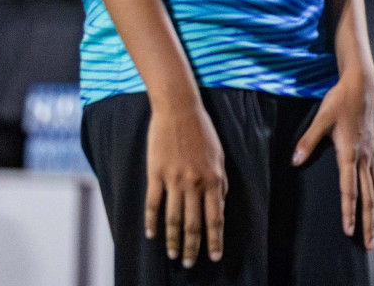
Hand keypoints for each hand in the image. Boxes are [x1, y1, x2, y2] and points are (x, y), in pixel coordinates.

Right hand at [145, 101, 226, 268]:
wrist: (179, 110)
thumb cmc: (202, 131)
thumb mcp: (220, 155)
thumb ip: (220, 180)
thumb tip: (220, 202)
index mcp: (213, 178)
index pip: (215, 217)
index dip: (215, 239)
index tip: (214, 256)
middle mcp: (194, 182)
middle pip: (194, 223)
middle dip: (194, 247)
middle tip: (191, 264)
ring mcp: (174, 179)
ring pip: (173, 218)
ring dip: (174, 240)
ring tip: (174, 255)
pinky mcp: (156, 174)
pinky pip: (153, 203)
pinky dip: (152, 222)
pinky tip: (152, 235)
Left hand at [293, 68, 373, 249]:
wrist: (361, 87)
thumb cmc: (340, 101)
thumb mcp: (321, 118)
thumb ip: (308, 141)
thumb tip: (295, 160)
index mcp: (350, 152)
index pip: (349, 189)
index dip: (348, 211)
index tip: (347, 230)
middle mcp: (363, 157)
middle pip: (369, 197)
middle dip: (368, 222)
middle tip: (368, 244)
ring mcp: (370, 154)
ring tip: (373, 232)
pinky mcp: (371, 151)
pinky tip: (373, 203)